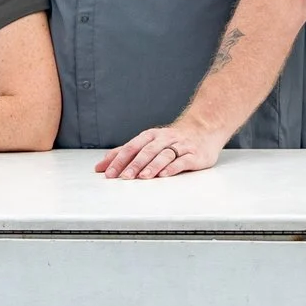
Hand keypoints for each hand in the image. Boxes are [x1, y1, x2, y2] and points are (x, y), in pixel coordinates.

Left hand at [95, 120, 221, 179]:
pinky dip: (173, 167)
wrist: (205, 128)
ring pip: (164, 155)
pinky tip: (164, 174)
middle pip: (147, 151)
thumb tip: (100, 166)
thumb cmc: (172, 140)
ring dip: (152, 166)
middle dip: (134, 164)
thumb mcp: (148, 142)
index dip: (119, 160)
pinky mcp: (194, 155)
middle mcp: (164, 139)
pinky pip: (182, 161)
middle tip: (123, 177)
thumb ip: (125, 153)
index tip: (108, 173)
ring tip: (143, 177)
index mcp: (151, 136)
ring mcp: (180, 146)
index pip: (131, 147)